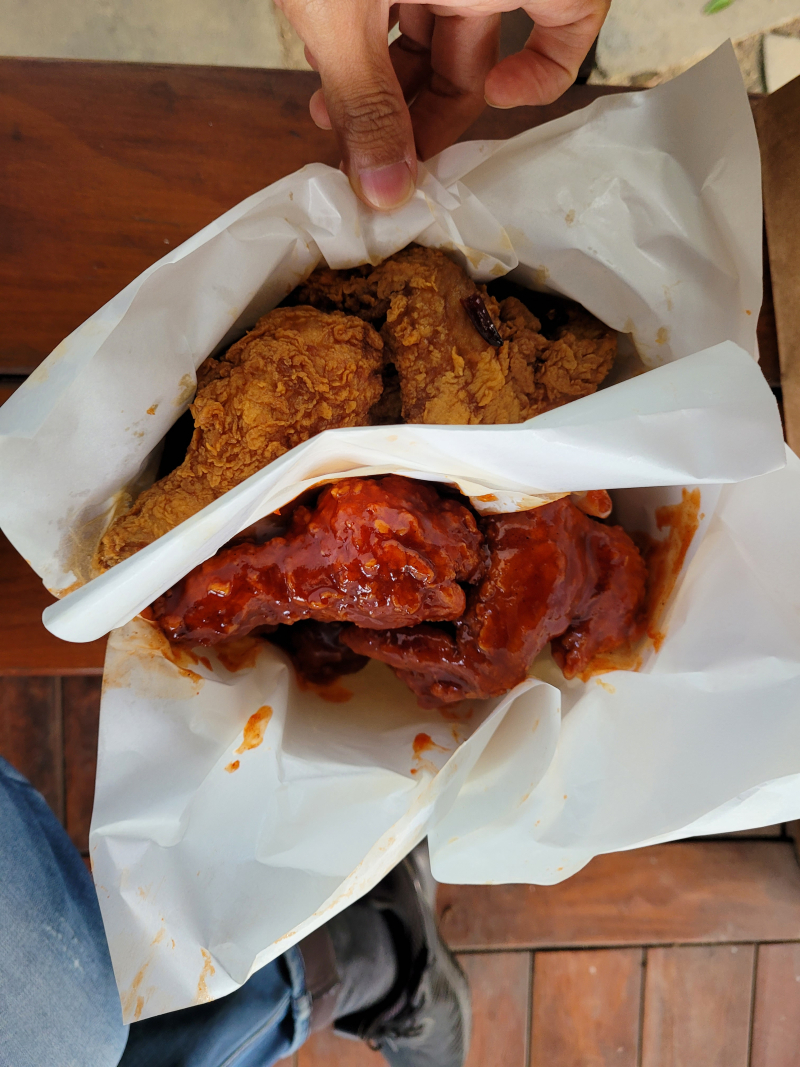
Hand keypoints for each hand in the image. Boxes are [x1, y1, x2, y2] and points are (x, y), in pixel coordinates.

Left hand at [275, 1, 609, 209]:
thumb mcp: (340, 15)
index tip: (499, 97)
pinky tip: (324, 65)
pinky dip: (366, 42)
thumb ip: (367, 106)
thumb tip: (386, 192)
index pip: (574, 11)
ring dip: (382, 85)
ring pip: (429, 35)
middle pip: (473, 51)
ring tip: (328, 112)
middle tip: (375, 152)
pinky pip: (397, 5)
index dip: (549, 67)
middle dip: (421, 109)